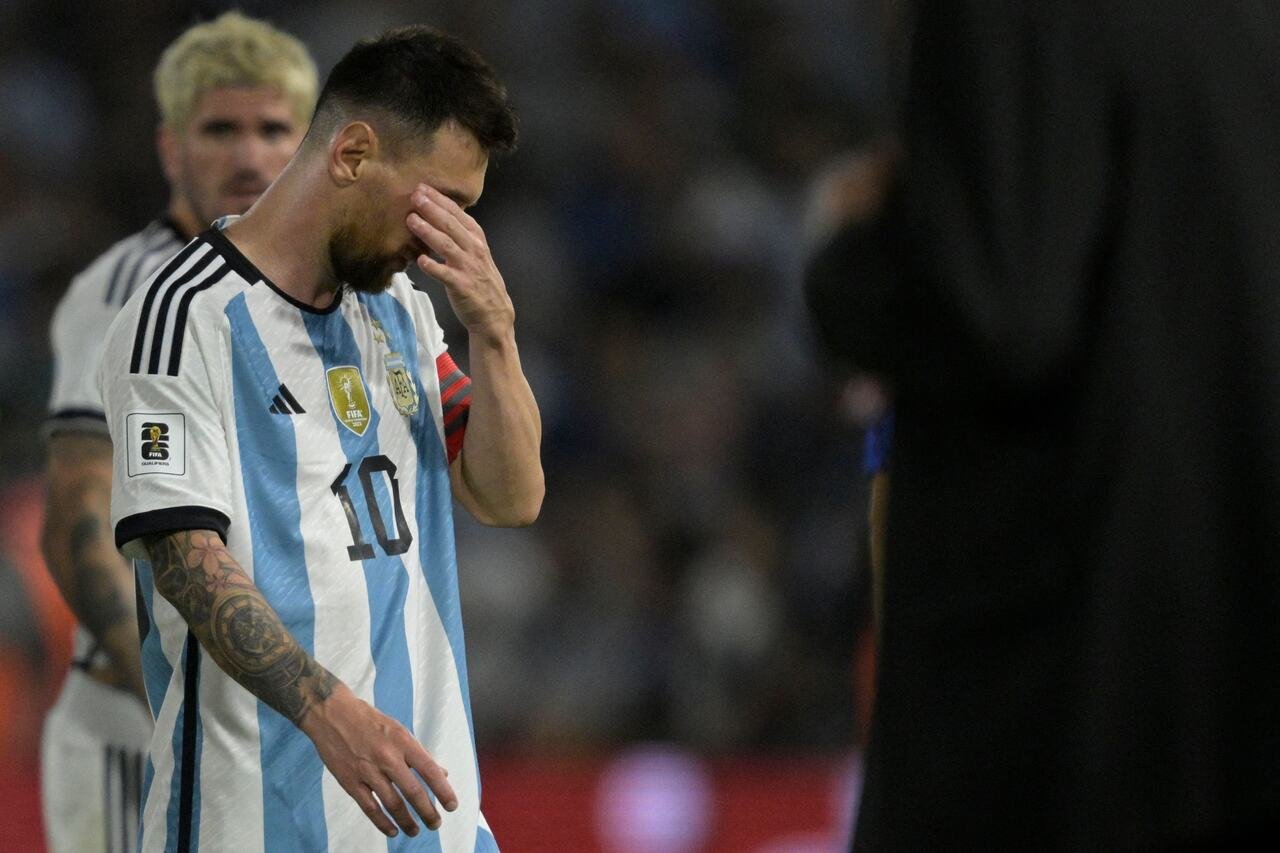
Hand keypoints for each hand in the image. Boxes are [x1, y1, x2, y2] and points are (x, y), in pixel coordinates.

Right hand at [299, 682, 456, 837]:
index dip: (443, 790)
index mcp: (403, 742)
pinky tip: (392, 831)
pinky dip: (382, 823)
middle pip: (413, 791)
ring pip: (392, 804)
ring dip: (407, 821)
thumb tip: (441, 773)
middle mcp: (388, 758)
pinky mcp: (350, 782)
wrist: (332, 714)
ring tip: (415, 831)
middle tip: (436, 824)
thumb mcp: (399, 730)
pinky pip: (370, 808)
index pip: (429, 770)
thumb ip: (419, 753)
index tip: (452, 805)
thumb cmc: (370, 721)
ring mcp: (368, 771)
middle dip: (427, 812)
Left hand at [407, 184, 514, 344]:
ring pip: (446, 245)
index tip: (423, 188)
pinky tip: (420, 260)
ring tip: (411, 220)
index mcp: (477, 239)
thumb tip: (436, 217)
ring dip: (428, 231)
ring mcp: (468, 268)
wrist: (494, 314)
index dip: (440, 200)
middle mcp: (474, 250)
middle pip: (451, 225)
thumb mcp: (476, 254)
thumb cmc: (480, 281)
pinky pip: (445, 274)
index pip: (458, 214)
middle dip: (432, 208)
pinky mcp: (461, 286)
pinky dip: (433, 267)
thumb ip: (459, 237)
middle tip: (414, 195)